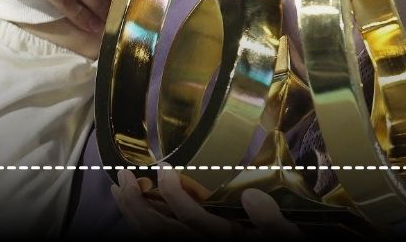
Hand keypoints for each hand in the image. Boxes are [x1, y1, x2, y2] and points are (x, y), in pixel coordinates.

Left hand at [111, 169, 304, 238]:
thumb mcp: (287, 237)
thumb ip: (272, 222)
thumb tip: (251, 196)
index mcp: (226, 240)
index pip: (193, 221)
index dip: (175, 196)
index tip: (164, 169)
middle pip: (161, 233)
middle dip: (137, 205)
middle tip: (123, 176)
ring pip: (154, 238)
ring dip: (132, 214)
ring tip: (118, 189)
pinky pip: (157, 240)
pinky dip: (140, 224)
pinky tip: (131, 208)